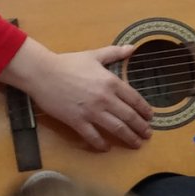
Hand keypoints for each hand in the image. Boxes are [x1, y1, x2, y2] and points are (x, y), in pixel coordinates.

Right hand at [0, 38, 152, 150]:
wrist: (43, 73)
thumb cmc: (69, 63)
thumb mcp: (94, 55)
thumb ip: (114, 52)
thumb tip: (131, 47)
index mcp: (110, 82)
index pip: (134, 98)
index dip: (144, 109)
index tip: (150, 117)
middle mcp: (104, 98)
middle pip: (128, 116)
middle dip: (141, 127)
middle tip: (148, 134)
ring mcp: (91, 111)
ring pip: (116, 128)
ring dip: (129, 137)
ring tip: (136, 144)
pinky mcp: (77, 121)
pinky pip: (92, 136)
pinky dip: (101, 144)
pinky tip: (107, 148)